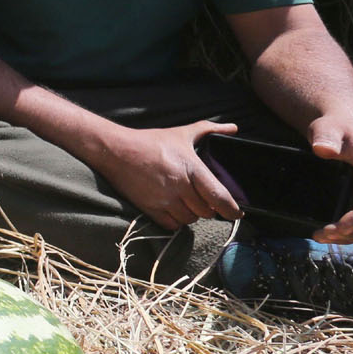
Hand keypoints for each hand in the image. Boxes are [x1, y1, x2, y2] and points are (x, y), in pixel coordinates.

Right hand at [91, 120, 243, 230]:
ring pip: (190, 219)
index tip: (237, 213)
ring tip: (186, 202)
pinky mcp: (150, 208)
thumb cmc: (150, 142)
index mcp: (191, 168)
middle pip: (206, 211)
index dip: (232, 210)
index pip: (219, 196)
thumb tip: (233, 128)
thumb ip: (209, 130)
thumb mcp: (181, 133)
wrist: (115, 150)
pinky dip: (176, 220)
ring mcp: (164, 199)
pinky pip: (172, 225)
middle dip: (208, 207)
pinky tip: (173, 208)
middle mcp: (180, 186)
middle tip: (203, 199)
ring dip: (192, 214)